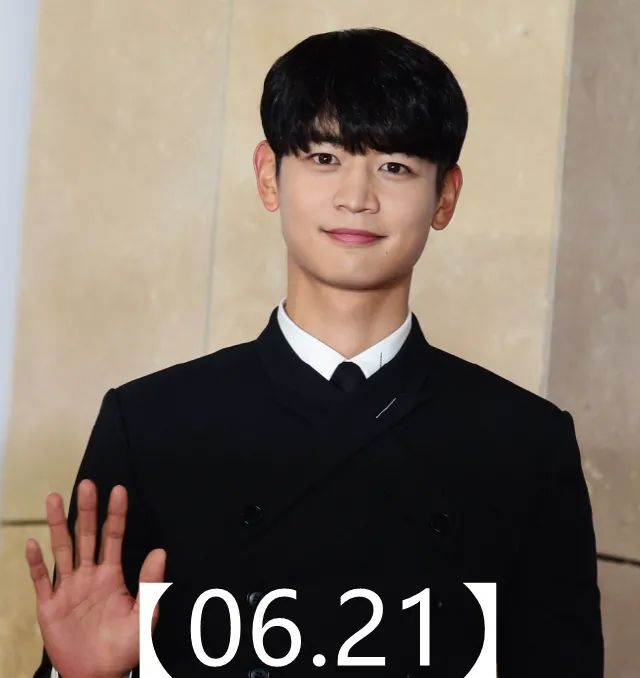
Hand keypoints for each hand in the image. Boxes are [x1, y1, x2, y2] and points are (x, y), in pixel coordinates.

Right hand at [25, 479, 165, 677]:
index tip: (119, 490)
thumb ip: (150, 584)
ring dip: (58, 525)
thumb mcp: (144, 616)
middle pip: (87, 536)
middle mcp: (89, 575)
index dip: (116, 514)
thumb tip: (160, 551)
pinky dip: (37, 563)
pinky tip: (32, 543)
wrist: (97, 675)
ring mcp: (68, 588)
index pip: (114, 537)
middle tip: (87, 484)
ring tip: (55, 498)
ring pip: (62, 549)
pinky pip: (42, 580)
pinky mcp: (50, 605)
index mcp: (112, 575)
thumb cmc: (123, 647)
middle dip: (87, 510)